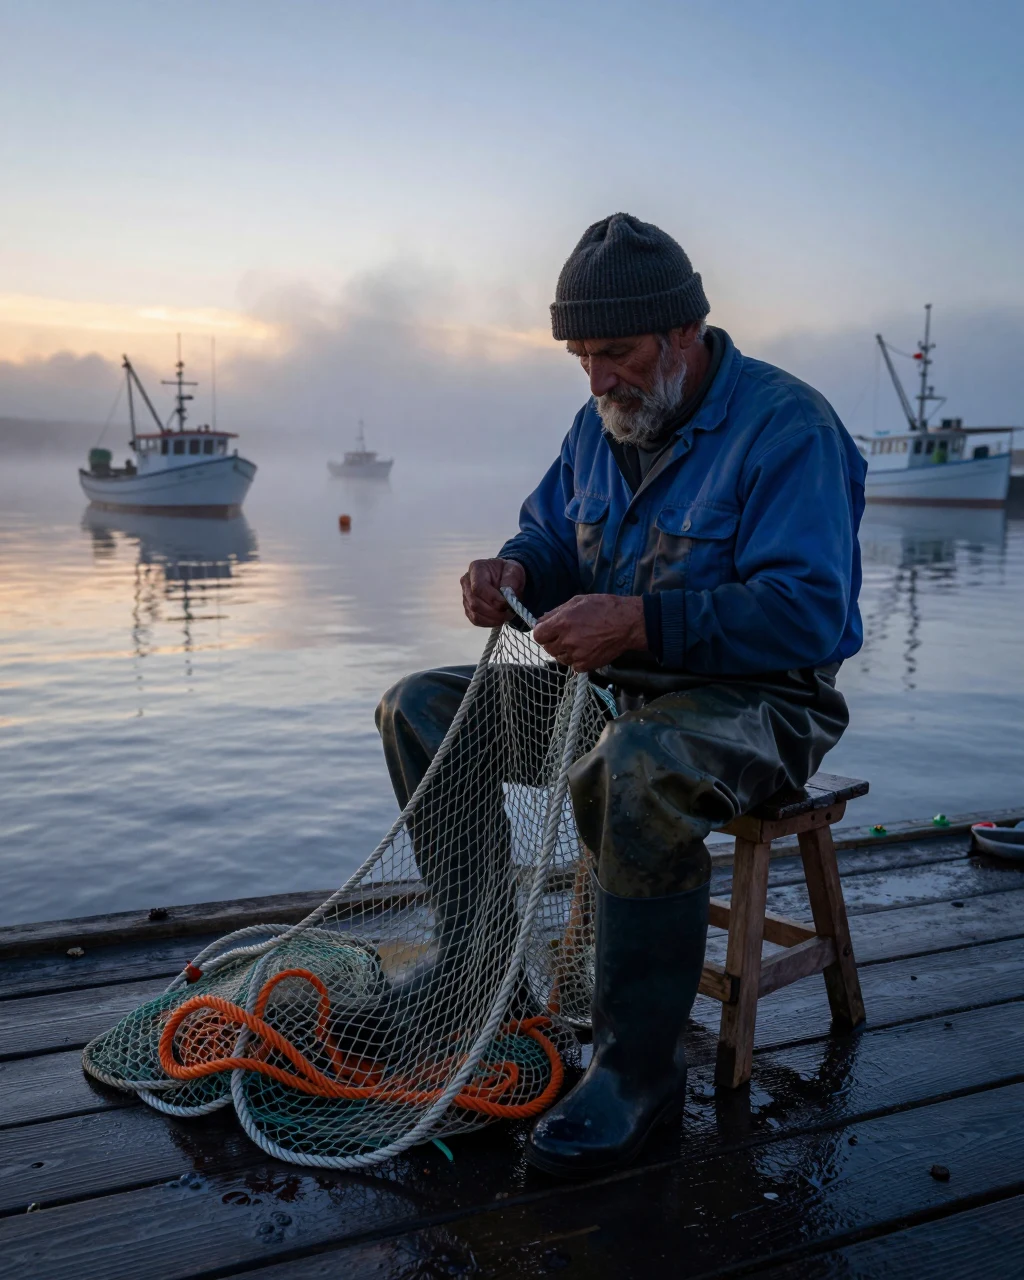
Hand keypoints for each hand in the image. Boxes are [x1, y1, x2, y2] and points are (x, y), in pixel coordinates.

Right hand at [460, 558, 526, 626]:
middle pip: (475, 603)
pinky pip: (476, 620)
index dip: (492, 599)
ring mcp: (466, 597)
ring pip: (475, 614)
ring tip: (506, 616)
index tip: (507, 604)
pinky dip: (489, 623)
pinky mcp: (468, 608)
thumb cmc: (508, 573)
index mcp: (476, 568)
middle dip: (494, 612)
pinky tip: (499, 619)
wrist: (505, 578)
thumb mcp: (514, 570)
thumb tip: (507, 595)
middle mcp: (466, 582)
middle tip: (509, 612)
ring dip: (492, 619)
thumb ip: (511, 580)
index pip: (478, 588)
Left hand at [532, 594, 646, 671]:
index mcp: (562, 622)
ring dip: (564, 652)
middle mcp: (567, 640)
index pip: (538, 635)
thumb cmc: (604, 608)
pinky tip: (585, 650)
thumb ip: (556, 612)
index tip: (548, 631)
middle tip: (565, 636)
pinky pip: (573, 666)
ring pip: (559, 658)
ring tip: (577, 642)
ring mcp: (576, 654)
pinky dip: (576, 660)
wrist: (627, 623)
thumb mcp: (577, 601)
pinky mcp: (587, 665)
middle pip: (547, 648)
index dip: (542, 633)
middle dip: (553, 642)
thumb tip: (542, 620)